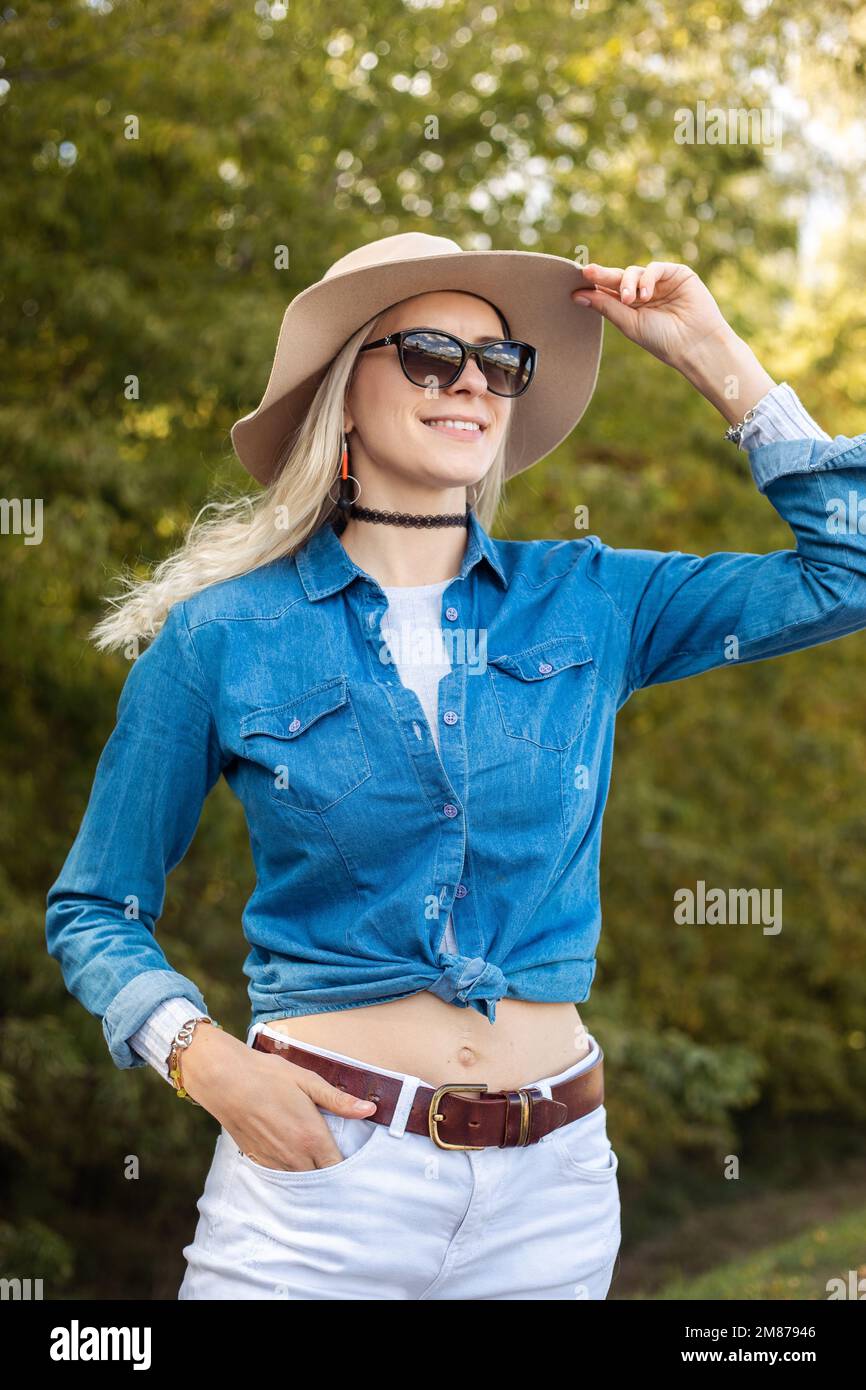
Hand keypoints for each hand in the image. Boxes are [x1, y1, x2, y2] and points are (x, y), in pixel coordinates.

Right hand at [180, 1025, 377, 1170]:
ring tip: (317, 1161)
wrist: (225, 1080)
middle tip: (337, 1161)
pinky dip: (290, 1172)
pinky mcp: (258, 1161)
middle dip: (331, 1174)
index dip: (348, 1168)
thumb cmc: (268, 1076)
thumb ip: (339, 1101)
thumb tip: (370, 1110)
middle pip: (321, 1180)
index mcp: (312, 1138)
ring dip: (311, 1175)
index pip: (338, 1168)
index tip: (354, 1161)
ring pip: (301, 1181)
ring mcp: (275, 1162)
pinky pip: (281, 1176)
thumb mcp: (308, 1082)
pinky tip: (292, 1157)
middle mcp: (294, 1157)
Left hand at [572, 260, 731, 370]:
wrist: (695, 343)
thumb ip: (606, 306)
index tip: (575, 285)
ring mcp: (660, 282)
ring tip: (629, 300)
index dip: (594, 286)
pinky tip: (645, 295)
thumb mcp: (629, 323)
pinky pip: (654, 268)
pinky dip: (646, 279)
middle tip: (587, 272)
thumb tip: (577, 295)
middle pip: (618, 277)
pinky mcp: (676, 273)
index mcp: (631, 306)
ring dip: (628, 283)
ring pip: (634, 271)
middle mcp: (644, 291)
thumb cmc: (662, 339)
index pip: (608, 291)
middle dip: (603, 275)